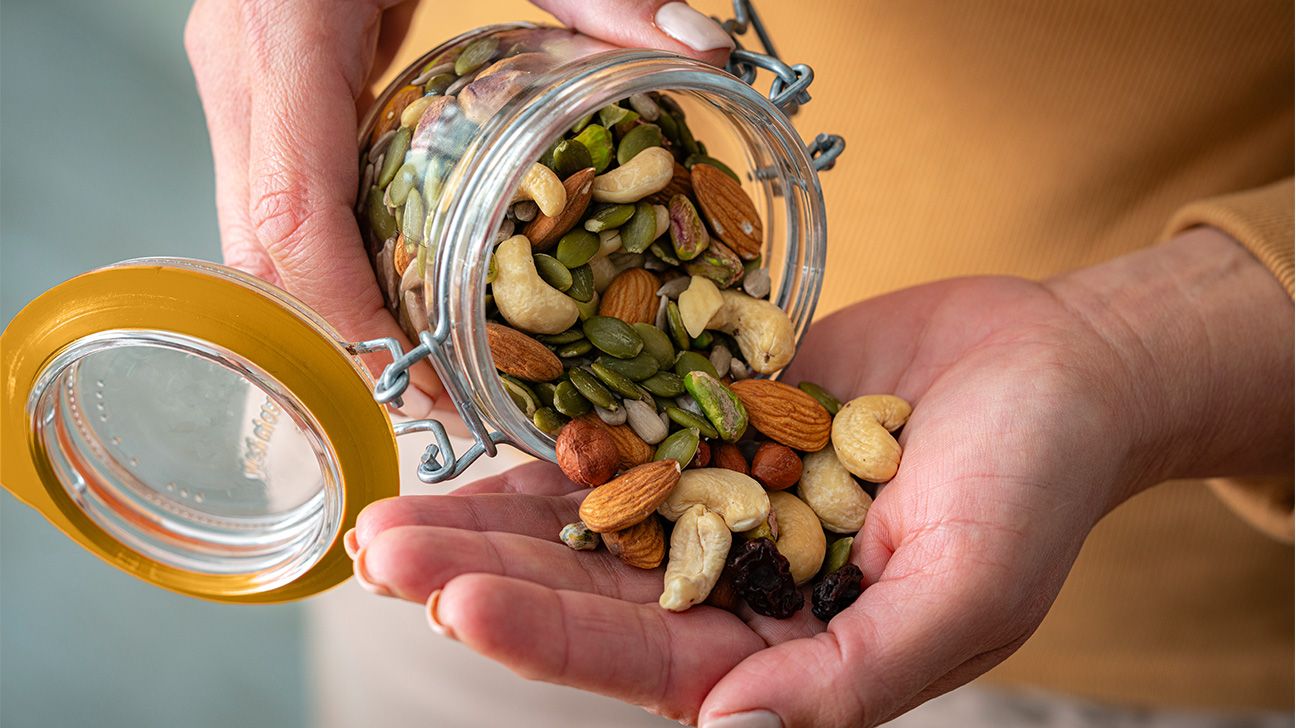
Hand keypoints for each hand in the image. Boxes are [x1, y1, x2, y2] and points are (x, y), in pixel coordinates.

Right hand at [184, 0, 730, 415]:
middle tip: (447, 400)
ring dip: (335, 314)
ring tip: (430, 365)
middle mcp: (241, 64)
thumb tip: (702, 49)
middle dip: (348, 342)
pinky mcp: (258, 85)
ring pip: (256, 236)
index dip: (348, 314)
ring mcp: (237, 78)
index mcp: (284, 29)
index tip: (425, 375)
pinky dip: (330, 259)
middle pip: (262, 251)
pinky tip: (400, 288)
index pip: (291, 211)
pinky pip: (276, 197)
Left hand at [348, 228, 1290, 725]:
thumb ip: (853, 676)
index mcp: (789, 649)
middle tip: (382, 554)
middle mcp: (737, 585)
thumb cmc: (1036, 485)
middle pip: (592, 593)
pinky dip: (552, 444)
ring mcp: (719, 501)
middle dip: (487, 577)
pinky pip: (621, 436)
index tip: (461, 606)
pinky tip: (473, 446)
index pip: (651, 659)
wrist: (1055, 366)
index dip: (554, 638)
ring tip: (391, 514)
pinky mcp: (715, 423)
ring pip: (587, 521)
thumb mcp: (967, 592)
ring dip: (491, 519)